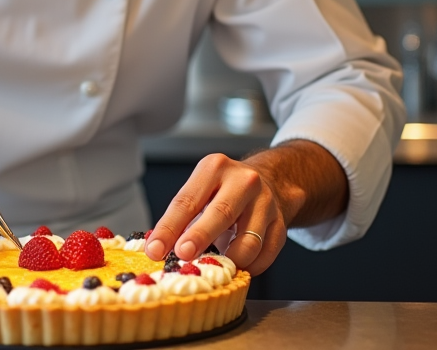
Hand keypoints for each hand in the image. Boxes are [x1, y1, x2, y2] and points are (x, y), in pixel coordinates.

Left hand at [146, 153, 285, 274]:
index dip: (169, 227)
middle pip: (221, 213)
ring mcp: (266, 202)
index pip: (187, 200)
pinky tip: (236, 267)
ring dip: (228, 260)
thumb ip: (182, 218)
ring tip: (214, 266)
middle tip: (182, 256)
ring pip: (249, 242)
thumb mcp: (201, 192)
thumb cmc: (224, 191)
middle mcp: (243, 181)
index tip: (155, 250)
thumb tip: (157, 249)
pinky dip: (249, 267)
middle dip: (199, 237)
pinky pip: (265, 255)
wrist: (270, 181)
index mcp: (214, 169)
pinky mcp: (280, 223)